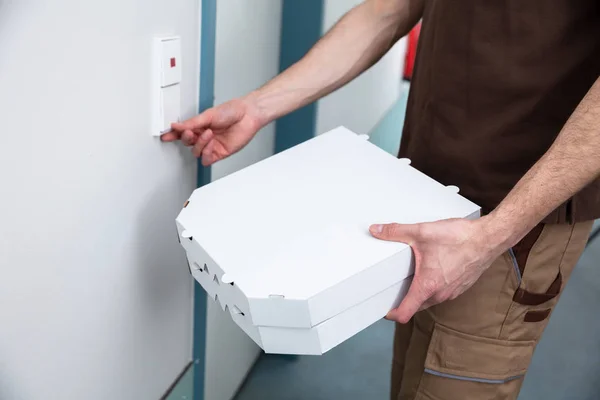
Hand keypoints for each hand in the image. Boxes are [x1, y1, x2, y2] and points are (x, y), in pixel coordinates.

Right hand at [161, 97, 265, 165]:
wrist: (248, 115)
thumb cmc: (232, 111)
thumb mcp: (208, 115)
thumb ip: (192, 123)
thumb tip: (176, 126)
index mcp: (199, 125)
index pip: (182, 132)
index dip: (173, 135)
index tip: (164, 136)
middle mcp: (204, 136)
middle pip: (187, 143)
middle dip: (186, 138)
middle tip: (190, 131)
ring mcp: (211, 145)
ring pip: (196, 152)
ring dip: (199, 144)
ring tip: (208, 134)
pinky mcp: (219, 153)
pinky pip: (206, 159)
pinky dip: (206, 153)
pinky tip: (211, 144)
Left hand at [369, 218, 502, 322]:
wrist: (489, 238)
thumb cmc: (459, 238)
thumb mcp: (422, 232)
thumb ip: (395, 231)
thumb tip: (376, 230)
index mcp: (428, 286)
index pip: (404, 313)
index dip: (391, 314)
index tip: (384, 310)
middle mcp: (440, 294)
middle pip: (416, 307)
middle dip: (403, 302)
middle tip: (391, 290)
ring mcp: (452, 292)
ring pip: (430, 300)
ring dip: (419, 293)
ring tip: (410, 278)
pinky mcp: (460, 287)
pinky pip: (442, 293)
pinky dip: (433, 287)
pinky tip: (431, 271)